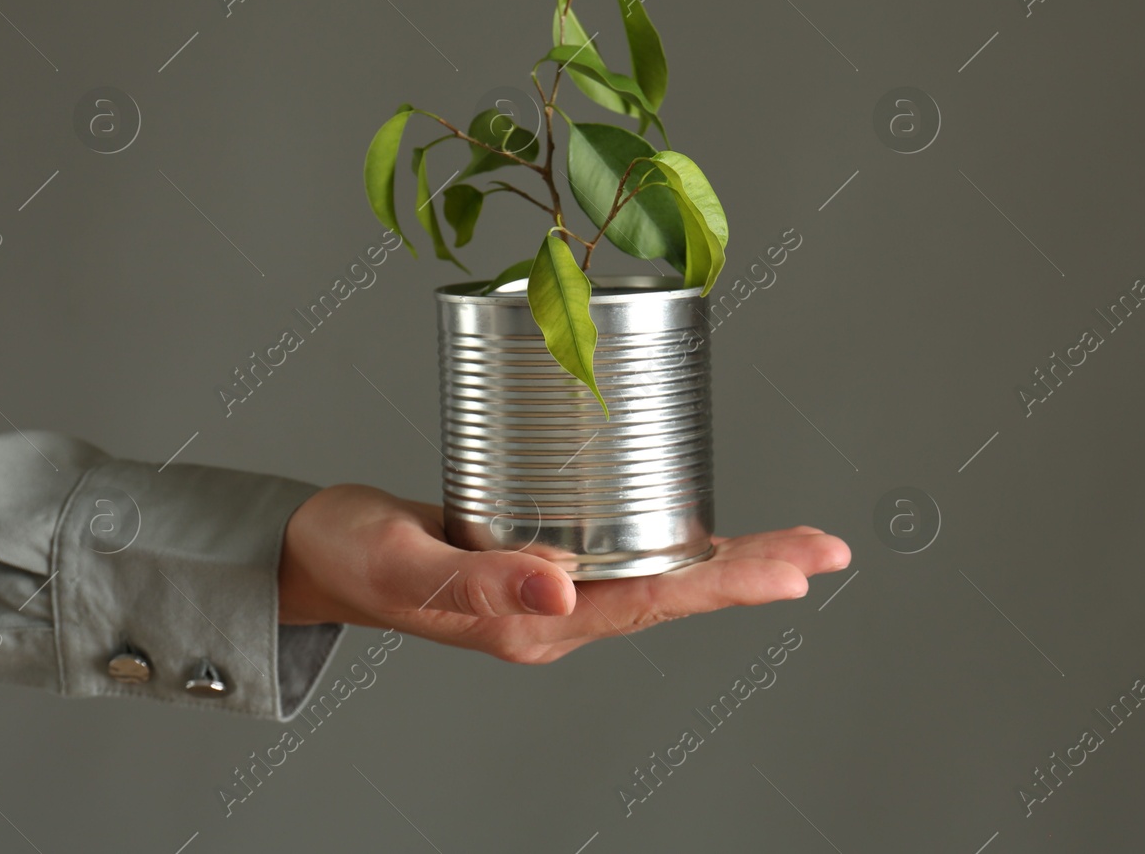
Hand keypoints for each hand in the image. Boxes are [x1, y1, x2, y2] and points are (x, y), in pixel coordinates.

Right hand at [278, 484, 850, 663]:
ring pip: (656, 570)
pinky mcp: (539, 555)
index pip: (654, 600)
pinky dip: (671, 534)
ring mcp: (550, 588)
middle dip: (753, 569)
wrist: (314, 552)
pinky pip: (621, 549)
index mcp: (536, 624)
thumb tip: (560, 589)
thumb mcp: (407, 564)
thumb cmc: (351, 557)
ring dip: (724, 556)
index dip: (730, 580)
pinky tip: (697, 520)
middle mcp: (556, 612)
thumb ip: (479, 582)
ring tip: (793, 542)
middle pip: (673, 588)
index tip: (801, 566)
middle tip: (830, 548)